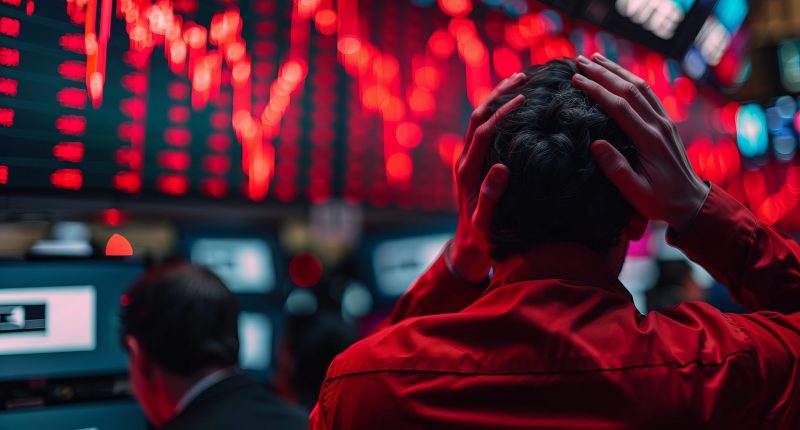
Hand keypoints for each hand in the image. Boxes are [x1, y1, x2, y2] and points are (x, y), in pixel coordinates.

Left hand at [448, 73, 526, 281]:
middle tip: (522, 76)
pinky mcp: (473, 161)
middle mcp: (464, 160)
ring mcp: (467, 159)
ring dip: (496, 98)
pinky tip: (514, 103)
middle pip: (477, 117)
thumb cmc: (482, 238)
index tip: (523, 98)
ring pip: (478, 119)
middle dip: (497, 95)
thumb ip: (491, 198)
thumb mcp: (486, 223)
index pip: (483, 133)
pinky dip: (497, 112)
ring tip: (519, 79)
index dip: (501, 114)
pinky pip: (483, 129)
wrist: (469, 245)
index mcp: (468, 171)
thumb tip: (501, 167)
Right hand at [572, 53, 708, 230]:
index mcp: (649, 140)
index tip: (576, 80)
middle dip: (603, 72)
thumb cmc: (660, 201)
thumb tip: (596, 144)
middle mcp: (659, 125)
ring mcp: (665, 122)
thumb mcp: (635, 192)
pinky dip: (631, 79)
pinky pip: (648, 94)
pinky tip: (620, 74)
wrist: (692, 202)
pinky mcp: (666, 123)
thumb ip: (616, 169)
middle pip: (629, 90)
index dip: (597, 90)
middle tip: (580, 60)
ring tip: (596, 58)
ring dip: (617, 70)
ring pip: (640, 87)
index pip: (620, 107)